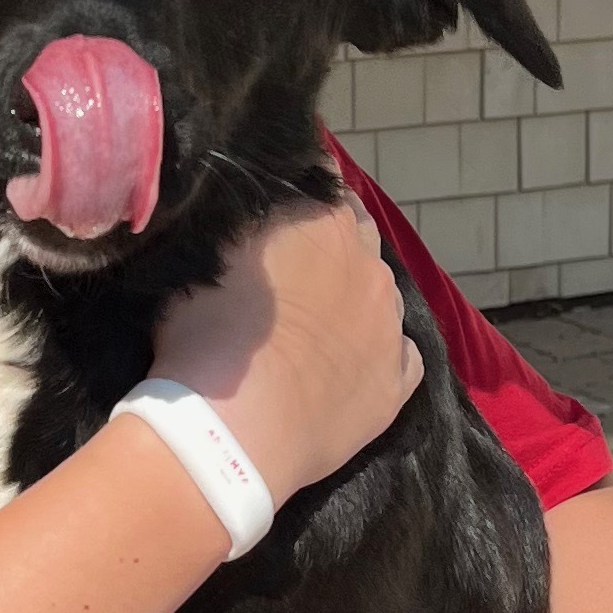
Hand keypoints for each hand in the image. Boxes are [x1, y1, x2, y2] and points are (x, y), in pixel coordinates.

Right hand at [151, 193, 420, 502]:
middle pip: (357, 236)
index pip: (322, 182)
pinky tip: (353, 364)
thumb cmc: (209, 333)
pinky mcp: (397, 383)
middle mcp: (371, 265)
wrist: (236, 429)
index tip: (276, 210)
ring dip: (355, 298)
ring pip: (382, 295)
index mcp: (326, 221)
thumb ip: (243, 220)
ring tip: (317, 325)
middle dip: (331, 244)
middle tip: (291, 270)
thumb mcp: (209, 252)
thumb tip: (253, 203)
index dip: (299, 193)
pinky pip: (403, 354)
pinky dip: (381, 352)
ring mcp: (390, 326)